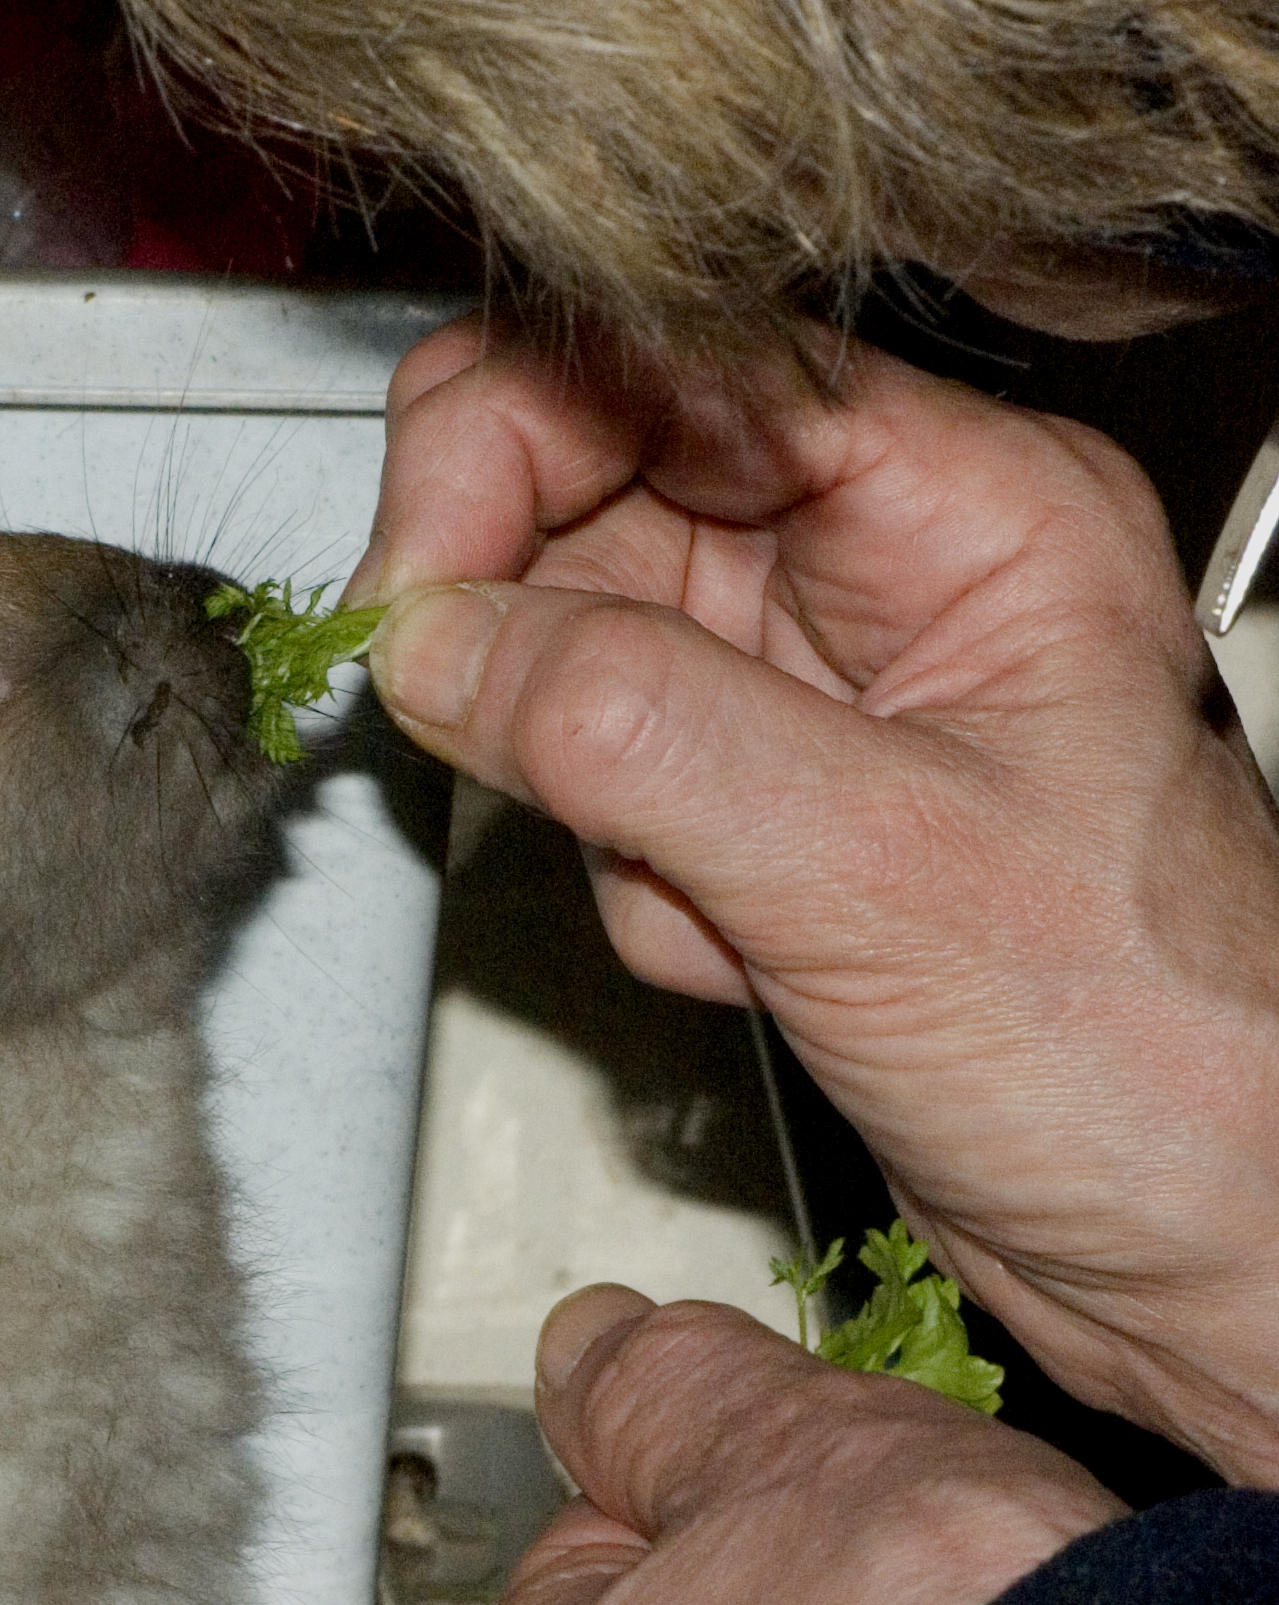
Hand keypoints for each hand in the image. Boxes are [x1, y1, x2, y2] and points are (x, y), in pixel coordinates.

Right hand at [352, 322, 1278, 1479]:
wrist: (1207, 1243)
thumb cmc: (1162, 1059)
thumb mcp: (873, 872)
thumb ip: (631, 731)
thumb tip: (434, 639)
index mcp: (966, 514)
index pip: (669, 362)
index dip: (502, 443)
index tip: (407, 587)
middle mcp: (882, 580)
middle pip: (590, 489)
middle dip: (516, 627)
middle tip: (461, 715)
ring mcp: (816, 698)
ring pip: (569, 654)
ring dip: (587, 793)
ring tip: (709, 893)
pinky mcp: (764, 812)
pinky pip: (597, 791)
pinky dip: (626, 886)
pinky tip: (738, 951)